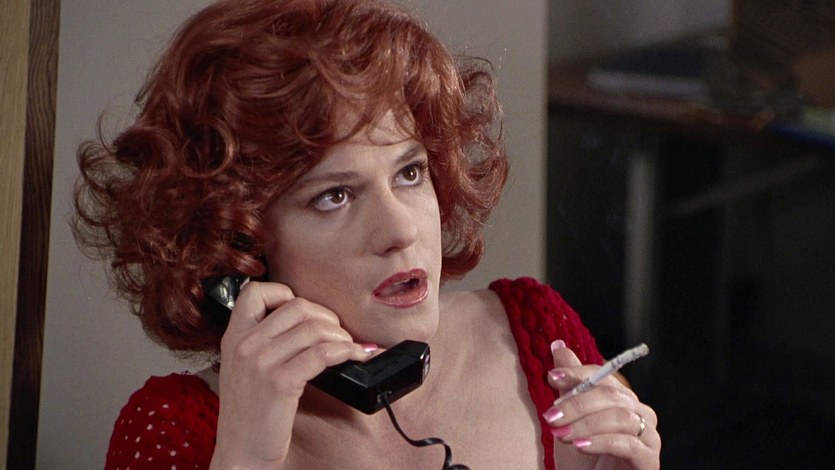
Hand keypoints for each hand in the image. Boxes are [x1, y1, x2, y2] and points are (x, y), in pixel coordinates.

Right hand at [209, 281, 376, 468]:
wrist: (241, 455)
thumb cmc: (250, 415)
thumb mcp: (244, 370)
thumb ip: (264, 343)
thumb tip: (311, 323)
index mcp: (233, 337)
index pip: (255, 291)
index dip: (287, 294)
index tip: (307, 315)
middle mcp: (243, 345)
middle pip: (297, 307)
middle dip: (327, 318)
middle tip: (339, 335)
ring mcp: (259, 363)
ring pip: (314, 328)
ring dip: (342, 336)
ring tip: (350, 349)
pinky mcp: (279, 382)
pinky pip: (323, 353)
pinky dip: (348, 352)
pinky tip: (357, 356)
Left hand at [543, 340, 660, 469]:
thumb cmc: (583, 458)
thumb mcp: (569, 419)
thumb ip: (569, 383)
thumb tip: (558, 345)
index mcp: (622, 399)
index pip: (602, 376)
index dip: (577, 374)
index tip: (552, 377)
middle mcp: (640, 412)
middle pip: (610, 396)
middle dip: (576, 404)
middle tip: (550, 417)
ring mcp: (648, 436)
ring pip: (619, 418)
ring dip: (585, 425)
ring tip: (562, 435)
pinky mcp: (649, 459)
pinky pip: (629, 444)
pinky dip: (602, 442)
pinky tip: (580, 446)